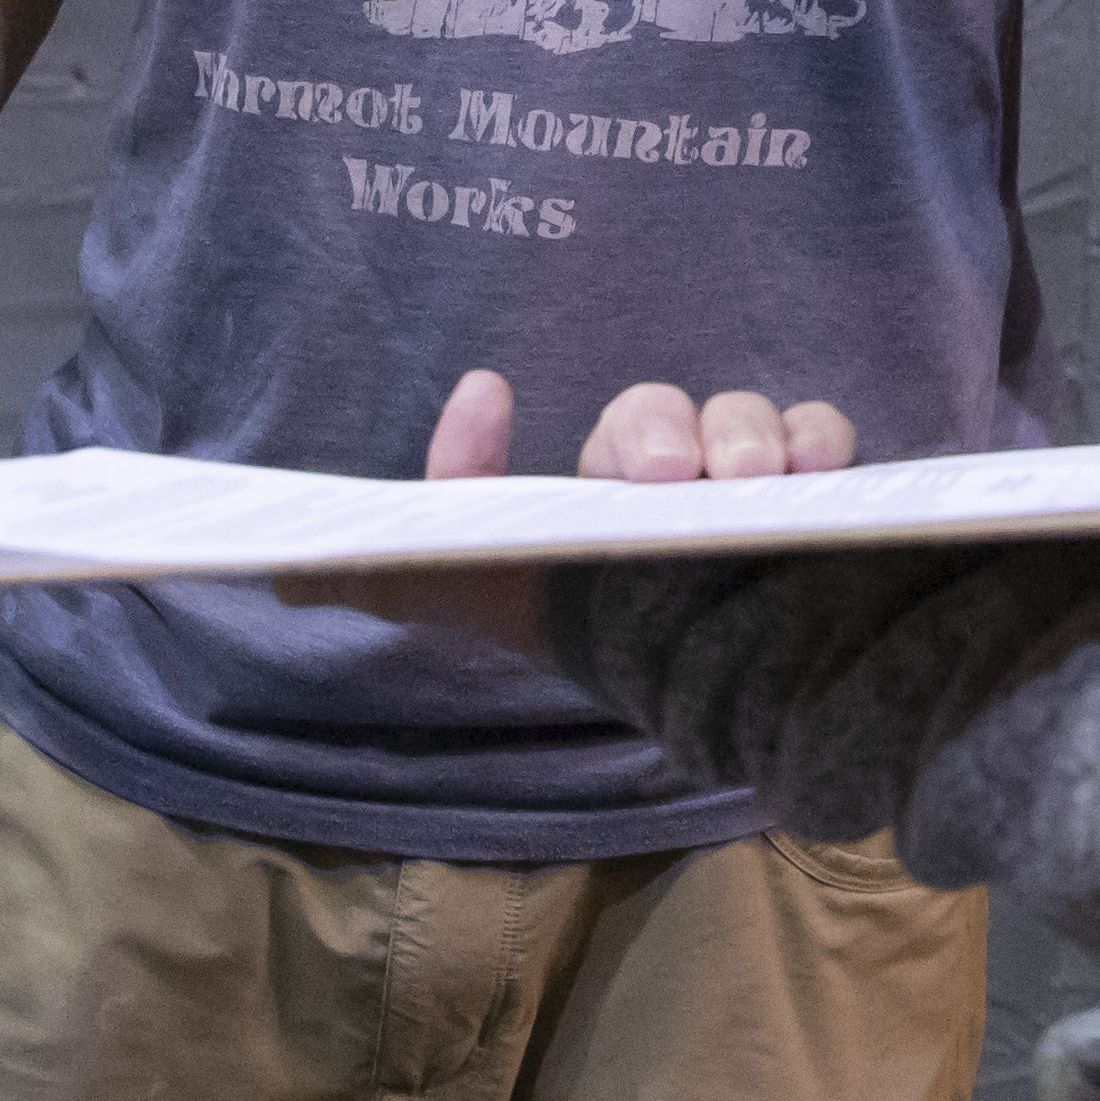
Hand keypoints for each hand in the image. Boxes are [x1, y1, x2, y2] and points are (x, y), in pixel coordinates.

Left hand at [277, 364, 858, 650]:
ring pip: (739, 417)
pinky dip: (817, 439)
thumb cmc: (595, 647)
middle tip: (663, 478)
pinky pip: (822, 435)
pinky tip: (809, 473)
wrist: (732, 705)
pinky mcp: (818, 493)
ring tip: (747, 486)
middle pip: (645, 417)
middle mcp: (659, 486)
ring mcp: (742, 484)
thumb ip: (382, 580)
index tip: (479, 395)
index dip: (481, 434)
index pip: (518, 455)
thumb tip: (277, 570)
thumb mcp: (476, 610)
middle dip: (651, 430)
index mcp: (572, 508)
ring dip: (743, 435)